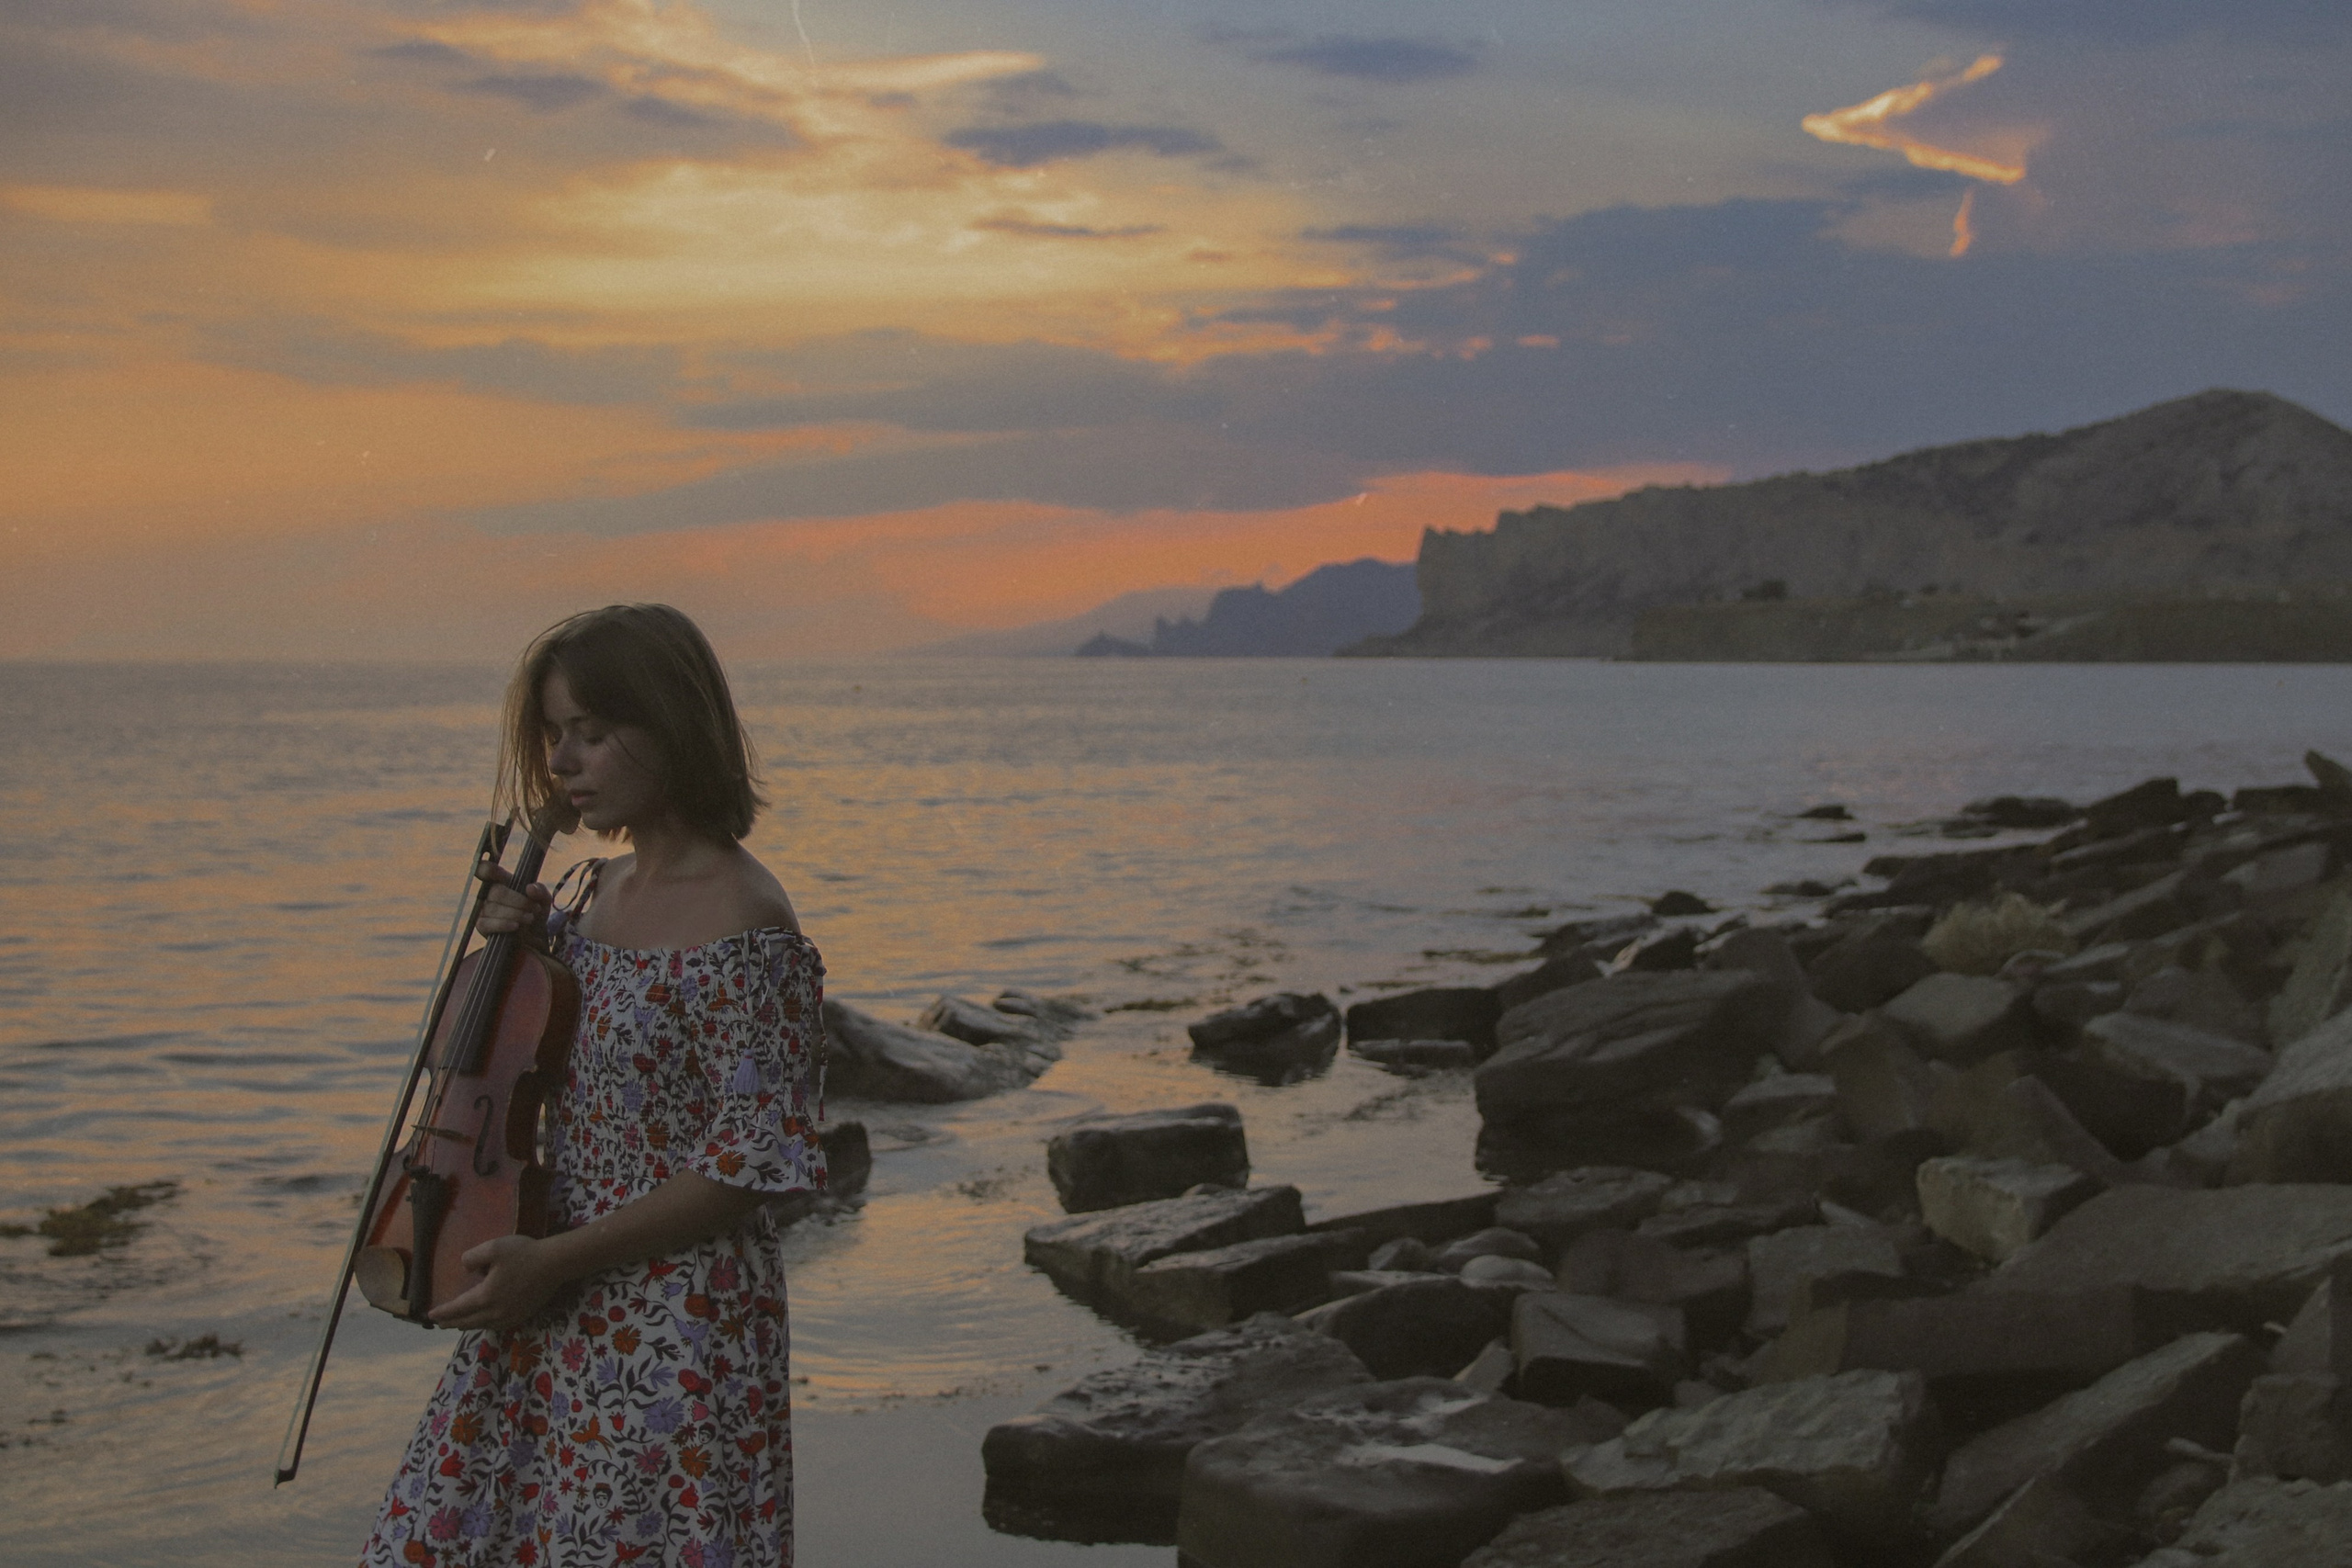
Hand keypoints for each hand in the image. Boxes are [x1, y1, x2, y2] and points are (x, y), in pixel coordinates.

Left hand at [431, 1235, 563, 1330]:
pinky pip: (496, 1326)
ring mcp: (510, 1316)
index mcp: (485, 1296)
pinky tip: (484, 1322)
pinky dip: (484, 1325)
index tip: (430, 1315)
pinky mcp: (522, 1316)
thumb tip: (465, 1269)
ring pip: (482, 1325)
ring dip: (467, 1325)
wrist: (555, 1264)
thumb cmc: (524, 1253)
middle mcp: (495, 1312)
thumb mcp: (493, 1247)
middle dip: (451, 1322)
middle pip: (467, 1322)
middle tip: (439, 1323)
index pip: (458, 1308)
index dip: (442, 1312)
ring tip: (458, 1324)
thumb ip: (472, 1257)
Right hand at [475, 863, 552, 944]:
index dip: (487, 869)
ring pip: (493, 908)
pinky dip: (503, 924)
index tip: (497, 873)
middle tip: (534, 909)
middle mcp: (490, 893)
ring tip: (530, 919)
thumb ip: (540, 891)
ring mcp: (484, 909)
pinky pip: (486, 923)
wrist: (534, 937)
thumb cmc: (534, 913)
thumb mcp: (543, 900)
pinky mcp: (482, 925)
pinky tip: (515, 926)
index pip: (487, 870)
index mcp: (502, 881)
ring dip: (516, 914)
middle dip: (519, 901)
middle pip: (497, 892)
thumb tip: (529, 888)